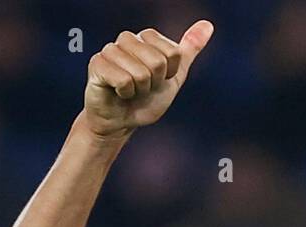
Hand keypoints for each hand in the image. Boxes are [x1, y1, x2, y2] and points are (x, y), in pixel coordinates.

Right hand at [82, 21, 213, 138]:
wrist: (121, 123)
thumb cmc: (145, 100)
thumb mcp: (174, 77)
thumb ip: (189, 50)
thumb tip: (208, 25)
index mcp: (147, 38)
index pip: (173, 54)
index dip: (169, 75)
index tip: (157, 81)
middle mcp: (128, 38)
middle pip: (157, 62)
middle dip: (153, 84)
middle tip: (142, 89)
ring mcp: (111, 49)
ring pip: (140, 73)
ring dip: (139, 91)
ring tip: (129, 91)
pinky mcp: (97, 64)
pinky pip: (123, 80)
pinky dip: (125, 93)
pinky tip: (117, 92)